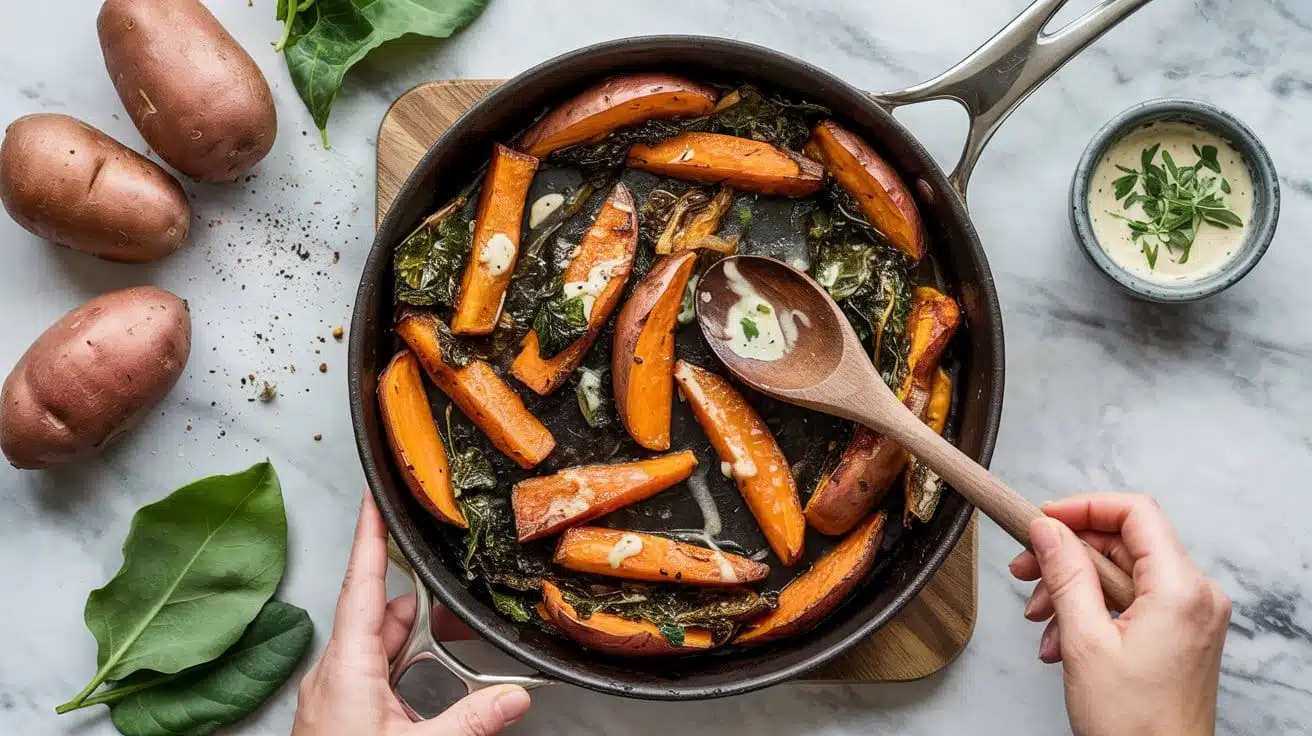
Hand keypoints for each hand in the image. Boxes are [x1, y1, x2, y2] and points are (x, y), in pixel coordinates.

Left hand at [293, 493, 531, 734]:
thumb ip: (472, 720)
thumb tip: (516, 698)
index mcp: (347, 668)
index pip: (360, 585)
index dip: (369, 537)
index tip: (374, 497)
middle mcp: (333, 674)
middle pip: (378, 616)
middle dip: (420, 602)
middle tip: (458, 594)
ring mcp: (333, 697)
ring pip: (377, 647)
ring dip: (415, 642)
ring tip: (458, 643)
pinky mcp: (338, 717)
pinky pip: (373, 675)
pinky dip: (404, 669)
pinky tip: (432, 688)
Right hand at [1009, 493, 1229, 735]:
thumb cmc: (1133, 724)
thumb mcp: (1083, 640)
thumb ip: (1065, 574)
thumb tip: (1047, 528)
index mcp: (1180, 589)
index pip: (1134, 513)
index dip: (1083, 507)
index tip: (1042, 519)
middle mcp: (1195, 595)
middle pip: (1123, 543)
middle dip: (1067, 555)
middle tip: (1024, 568)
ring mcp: (1190, 615)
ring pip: (1120, 573)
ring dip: (1072, 587)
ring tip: (1039, 618)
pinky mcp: (1180, 633)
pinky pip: (1130, 601)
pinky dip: (1091, 610)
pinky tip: (1060, 639)